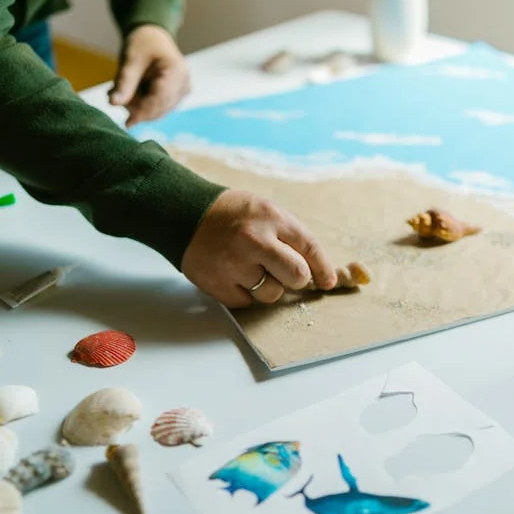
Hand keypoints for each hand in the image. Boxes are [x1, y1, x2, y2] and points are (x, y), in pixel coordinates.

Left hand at [108, 24, 189, 126]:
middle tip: (114, 96)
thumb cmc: (142, 44)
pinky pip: (157, 109)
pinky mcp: (175, 98)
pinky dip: (141, 105)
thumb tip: (113, 103)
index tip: (127, 123)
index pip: (161, 100)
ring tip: (121, 90)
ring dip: (137, 107)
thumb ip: (124, 82)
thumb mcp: (130, 59)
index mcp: (177, 72)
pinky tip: (130, 93)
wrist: (152, 38)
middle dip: (137, 109)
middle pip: (160, 109)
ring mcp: (181, 93)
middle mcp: (184, 85)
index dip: (143, 112)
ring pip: (157, 112)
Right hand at [181, 190, 337, 308]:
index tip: (328, 281)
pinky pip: (246, 302)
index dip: (323, 268)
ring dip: (268, 286)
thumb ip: (290, 236)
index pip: (309, 247)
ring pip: (272, 293)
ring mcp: (234, 264)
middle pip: (297, 276)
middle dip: (297, 278)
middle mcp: (254, 241)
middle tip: (287, 273)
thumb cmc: (231, 214)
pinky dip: (245, 293)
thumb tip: (318, 271)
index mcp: (270, 218)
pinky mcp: (217, 284)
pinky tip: (235, 276)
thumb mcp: (265, 211)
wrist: (185, 213)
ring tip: (252, 269)